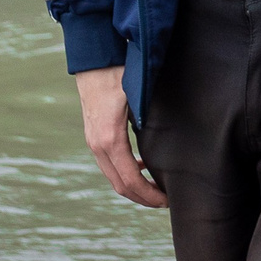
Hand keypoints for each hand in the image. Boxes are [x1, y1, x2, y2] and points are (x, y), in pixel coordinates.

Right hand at [75, 66, 165, 207]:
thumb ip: (149, 118)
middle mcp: (97, 144)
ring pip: (113, 176)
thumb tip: (166, 143)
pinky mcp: (94, 135)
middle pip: (120, 185)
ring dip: (134, 187)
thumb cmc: (120, 73)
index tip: (167, 201)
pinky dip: (126, 172)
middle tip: (166, 202)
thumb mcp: (138, 95)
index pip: (130, 180)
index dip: (149, 194)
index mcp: (109, 139)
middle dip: (143, 198)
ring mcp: (93, 141)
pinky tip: (143, 167)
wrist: (95, 58)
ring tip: (157, 189)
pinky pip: (110, 163)